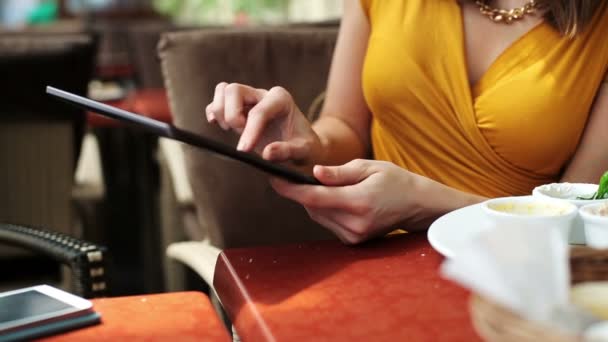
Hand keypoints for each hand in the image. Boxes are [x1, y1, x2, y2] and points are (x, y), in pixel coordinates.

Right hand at [205, 82, 321, 165]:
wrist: (301, 148)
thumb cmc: (304, 148)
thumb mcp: (304, 152)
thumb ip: (288, 151)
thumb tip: (267, 153)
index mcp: (282, 100)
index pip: (259, 111)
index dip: (249, 131)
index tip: (244, 150)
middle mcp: (263, 95)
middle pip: (235, 90)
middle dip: (231, 114)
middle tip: (237, 133)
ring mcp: (250, 99)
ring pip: (224, 90)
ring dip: (220, 111)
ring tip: (231, 129)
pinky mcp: (238, 109)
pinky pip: (218, 100)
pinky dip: (213, 111)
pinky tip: (216, 124)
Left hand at [269, 159, 442, 243]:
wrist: (416, 205)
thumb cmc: (395, 180)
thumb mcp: (369, 167)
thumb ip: (340, 173)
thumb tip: (314, 174)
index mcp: (359, 202)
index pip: (314, 197)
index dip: (290, 189)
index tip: (273, 179)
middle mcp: (355, 223)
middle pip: (313, 208)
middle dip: (301, 192)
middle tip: (292, 176)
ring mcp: (354, 236)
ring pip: (318, 216)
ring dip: (313, 201)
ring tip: (318, 185)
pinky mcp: (353, 241)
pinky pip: (328, 223)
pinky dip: (325, 210)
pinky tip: (334, 199)